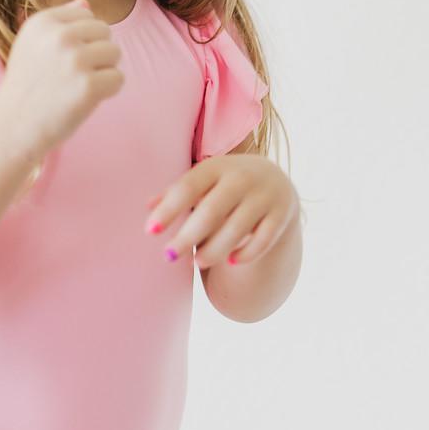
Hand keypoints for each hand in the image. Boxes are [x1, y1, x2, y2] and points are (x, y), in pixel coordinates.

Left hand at [145, 155, 299, 268]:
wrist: (274, 181)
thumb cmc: (224, 185)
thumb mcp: (202, 181)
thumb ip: (176, 193)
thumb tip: (148, 207)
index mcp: (217, 167)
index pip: (188, 187)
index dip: (169, 209)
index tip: (150, 231)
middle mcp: (242, 178)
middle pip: (212, 210)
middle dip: (188, 235)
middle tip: (169, 255)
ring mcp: (264, 196)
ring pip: (237, 228)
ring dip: (214, 249)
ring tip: (196, 262)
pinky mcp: (281, 215)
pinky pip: (263, 240)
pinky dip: (247, 253)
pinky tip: (230, 261)